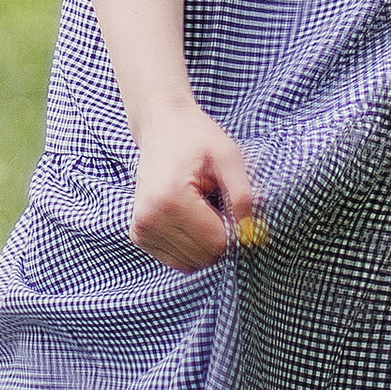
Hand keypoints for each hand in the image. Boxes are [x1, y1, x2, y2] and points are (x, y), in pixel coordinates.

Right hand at [128, 104, 262, 269]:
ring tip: (200, 208)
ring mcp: (140, 229)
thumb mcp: (228, 157)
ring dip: (204, 242)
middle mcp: (149, 218)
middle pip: (204, 257)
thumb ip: (244, 195)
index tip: (229, 204)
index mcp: (171, 199)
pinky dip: (190, 245)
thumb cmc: (197, 139)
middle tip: (215, 204)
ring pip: (191, 263)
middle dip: (219, 237)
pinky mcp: (139, 235)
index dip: (234, 229)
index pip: (217, 243)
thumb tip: (252, 234)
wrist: (161, 126)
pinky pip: (177, 260)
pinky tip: (188, 217)